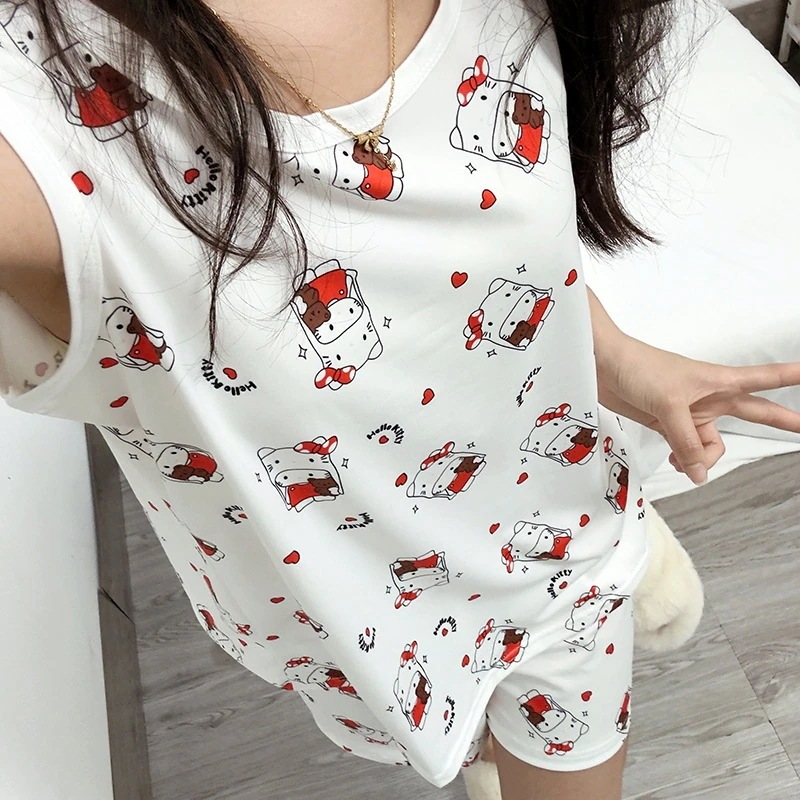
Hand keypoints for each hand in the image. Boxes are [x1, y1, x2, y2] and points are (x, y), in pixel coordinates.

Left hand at [595, 334, 799, 485]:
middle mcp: (710, 397)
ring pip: (712, 443)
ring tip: (684, 462)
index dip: (793, 376)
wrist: (603, 366)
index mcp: (719, 382)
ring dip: (703, 458)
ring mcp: (689, 412)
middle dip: (780, 421)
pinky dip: (685, 460)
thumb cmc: (639, 368)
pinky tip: (676, 462)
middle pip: (754, 413)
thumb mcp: (669, 406)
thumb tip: (701, 472)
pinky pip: (688, 449)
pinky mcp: (668, 422)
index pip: (767, 379)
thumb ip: (687, 442)